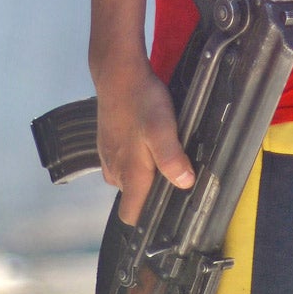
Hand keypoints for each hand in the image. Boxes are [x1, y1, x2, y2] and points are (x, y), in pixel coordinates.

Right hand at [93, 59, 193, 223]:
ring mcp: (108, 156)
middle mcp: (115, 170)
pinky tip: (148, 139)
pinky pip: (123, 161)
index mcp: (129, 173)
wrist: (118, 74)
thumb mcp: (163, 129)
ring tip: (162, 153)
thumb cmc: (141, 101)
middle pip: (133, 197)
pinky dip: (135, 156)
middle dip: (151, 191)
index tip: (165, 213)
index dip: (146, 219)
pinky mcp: (108, 143)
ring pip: (128, 178)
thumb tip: (184, 183)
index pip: (130, 215)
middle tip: (174, 172)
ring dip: (144, 172)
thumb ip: (172, 158)